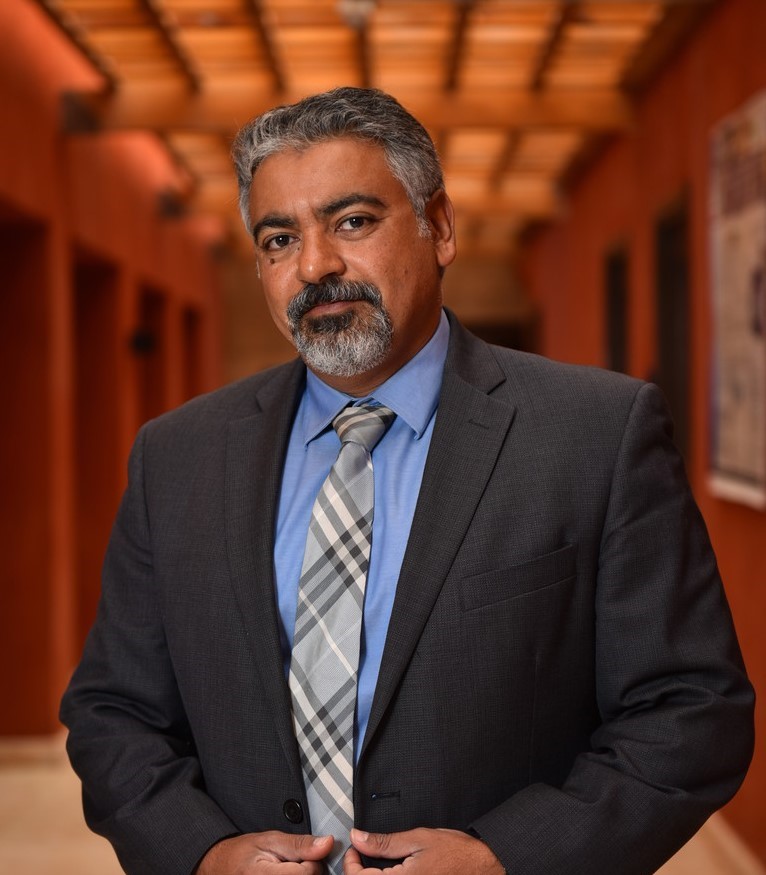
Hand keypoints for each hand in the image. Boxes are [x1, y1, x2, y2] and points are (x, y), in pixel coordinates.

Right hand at [196, 831, 333, 873]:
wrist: (220, 868)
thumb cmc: (244, 853)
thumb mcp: (270, 840)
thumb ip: (300, 844)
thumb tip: (328, 843)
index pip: (309, 872)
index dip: (312, 860)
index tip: (302, 854)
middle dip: (308, 872)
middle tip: (294, 863)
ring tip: (289, 870)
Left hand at [343, 827, 504, 873]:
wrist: (483, 868)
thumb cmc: (455, 852)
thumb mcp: (418, 839)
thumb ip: (384, 842)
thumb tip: (357, 837)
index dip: (349, 864)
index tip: (353, 848)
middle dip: (358, 872)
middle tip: (360, 855)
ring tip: (372, 864)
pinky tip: (388, 872)